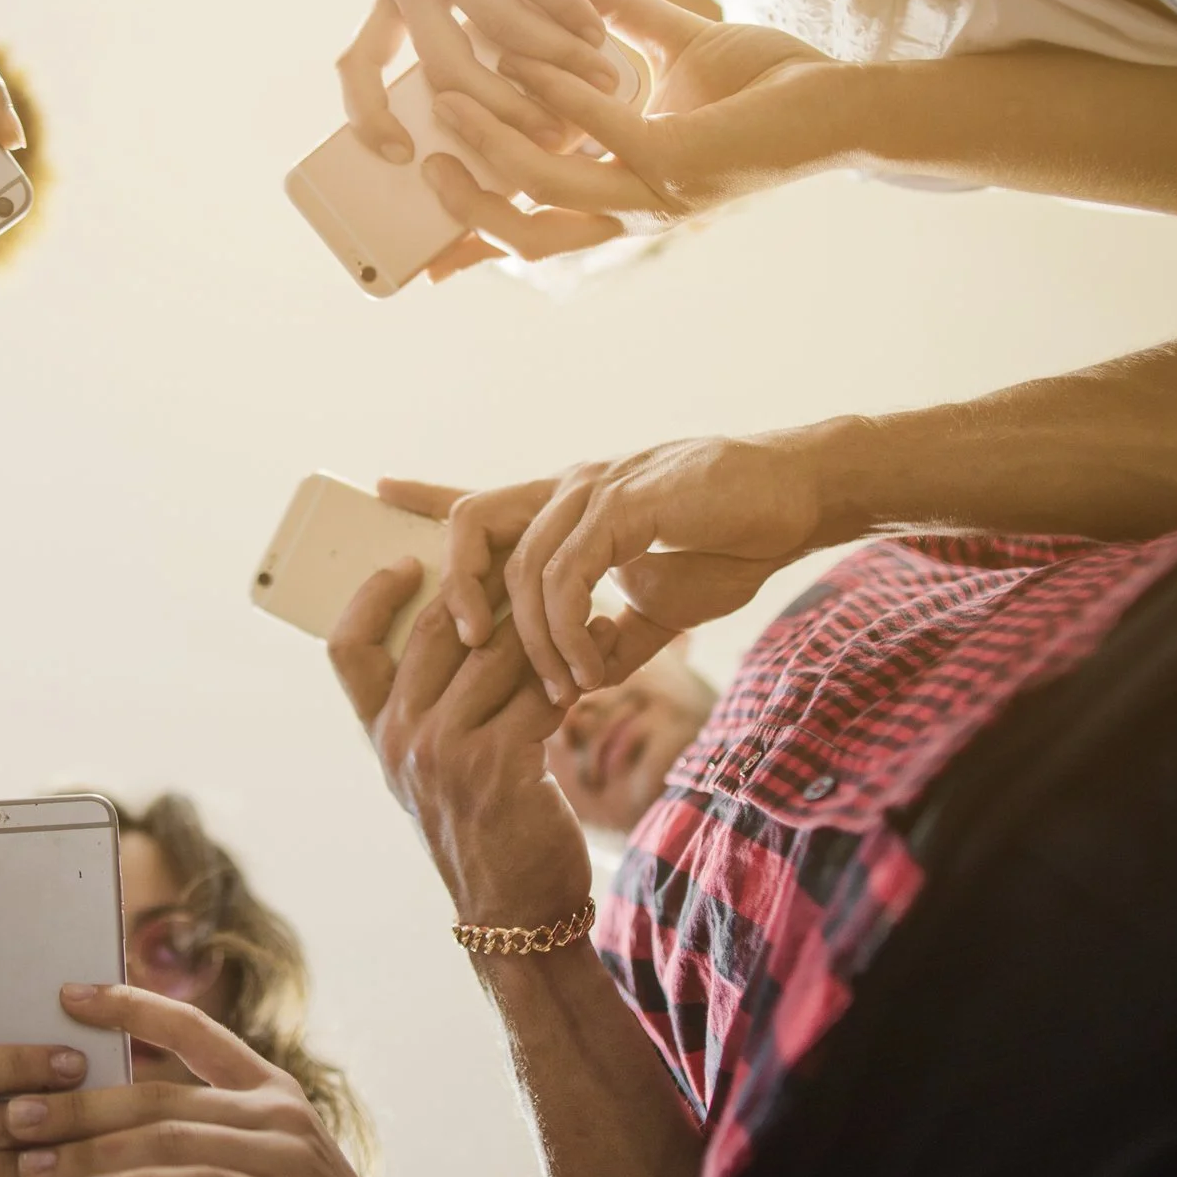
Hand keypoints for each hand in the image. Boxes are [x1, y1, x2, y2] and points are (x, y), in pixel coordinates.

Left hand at [9, 984, 453, 1176]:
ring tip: (30, 1164)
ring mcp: (290, 1157)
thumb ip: (185, 1158)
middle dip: (80, 1103)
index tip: (66, 992)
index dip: (129, 1005)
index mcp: (271, 1092)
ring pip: (170, 1139)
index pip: (193, 1028)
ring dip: (92, 1153)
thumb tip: (96, 1150)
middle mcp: (280, 1112)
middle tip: (13, 1112)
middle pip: (160, 1093)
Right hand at [328, 564, 581, 927]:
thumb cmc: (485, 832)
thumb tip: (474, 626)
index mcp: (380, 735)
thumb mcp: (435, 772)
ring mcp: (444, 751)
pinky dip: (580, 665)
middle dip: (486, 588)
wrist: (513, 914)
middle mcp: (401, 739)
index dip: (369, 596)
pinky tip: (608, 647)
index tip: (407, 562)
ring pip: (493, 651)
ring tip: (584, 599)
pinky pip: (540, 690)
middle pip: (433, 628)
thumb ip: (436, 709)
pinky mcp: (497, 765)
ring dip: (544, 621)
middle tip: (531, 559)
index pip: (346, 649)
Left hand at [340, 0, 608, 164]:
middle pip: (442, 68)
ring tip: (599, 82)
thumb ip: (496, 29)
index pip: (356, 67)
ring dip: (551, 62)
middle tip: (557, 139)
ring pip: (490, 27)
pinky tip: (595, 31)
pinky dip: (561, 10)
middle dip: (502, 114)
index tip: (403, 160)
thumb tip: (532, 114)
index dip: (368, 119)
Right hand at [421, 0, 842, 261]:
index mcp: (626, 193)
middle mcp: (635, 210)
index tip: (425, 222)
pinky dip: (557, 102)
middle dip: (465, 208)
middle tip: (420, 156)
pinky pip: (598, 138)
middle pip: (527, 236)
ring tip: (450, 100)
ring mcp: (657, 196)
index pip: (537, 225)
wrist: (847, 99)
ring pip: (546, 190)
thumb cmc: (771, 84)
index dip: (476, 234)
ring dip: (492, 146)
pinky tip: (530, 63)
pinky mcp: (680, 166)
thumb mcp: (674, 44)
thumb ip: (615, 15)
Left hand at [432, 431, 836, 707]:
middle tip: (467, 650)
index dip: (429, 496)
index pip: (484, 502)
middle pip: (475, 526)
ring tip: (560, 687)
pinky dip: (570, 626)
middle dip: (457, 591)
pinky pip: (571, 572)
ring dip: (534, 638)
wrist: (797, 499)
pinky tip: (588, 663)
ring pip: (523, 565)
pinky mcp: (627, 502)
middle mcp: (571, 489)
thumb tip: (583, 673)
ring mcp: (596, 490)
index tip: (379, 493)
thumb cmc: (733, 540)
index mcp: (570, 506)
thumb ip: (615, 632)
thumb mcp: (662, 602)